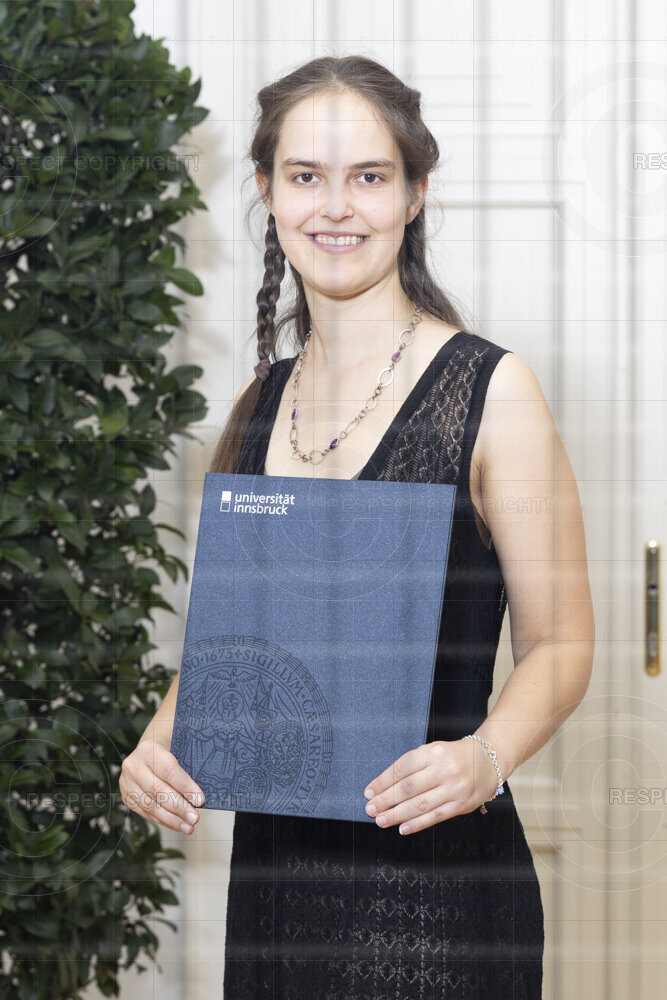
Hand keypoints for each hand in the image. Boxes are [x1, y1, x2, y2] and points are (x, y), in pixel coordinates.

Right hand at [119, 739, 204, 835]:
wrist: (148, 748)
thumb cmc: (168, 747)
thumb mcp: (179, 747)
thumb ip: (188, 767)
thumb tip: (199, 795)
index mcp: (148, 749)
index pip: (168, 771)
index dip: (185, 787)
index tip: (199, 800)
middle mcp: (134, 765)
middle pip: (158, 790)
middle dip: (179, 807)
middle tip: (194, 818)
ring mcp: (127, 782)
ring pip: (150, 805)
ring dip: (171, 819)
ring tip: (188, 826)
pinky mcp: (126, 795)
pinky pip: (145, 812)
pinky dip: (162, 820)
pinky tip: (175, 824)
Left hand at [362, 739, 498, 834]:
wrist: (487, 761)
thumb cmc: (452, 757)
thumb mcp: (433, 751)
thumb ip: (412, 766)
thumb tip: (384, 786)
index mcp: (433, 752)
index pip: (402, 768)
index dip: (383, 782)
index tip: (369, 792)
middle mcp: (443, 769)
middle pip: (408, 788)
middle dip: (386, 800)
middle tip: (370, 808)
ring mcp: (454, 788)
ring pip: (420, 804)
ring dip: (397, 814)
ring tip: (381, 820)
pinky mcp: (461, 805)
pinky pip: (435, 816)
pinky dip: (417, 824)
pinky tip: (402, 828)